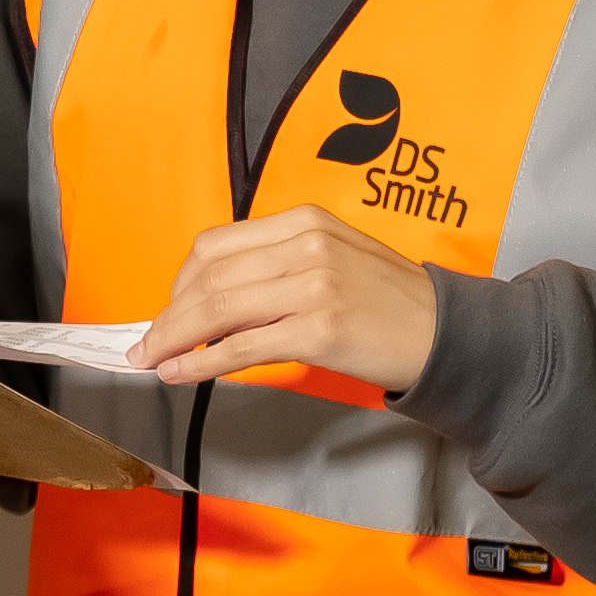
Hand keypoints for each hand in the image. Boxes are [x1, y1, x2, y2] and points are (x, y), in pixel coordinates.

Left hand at [135, 208, 440, 392]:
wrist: (448, 333)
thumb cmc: (388, 302)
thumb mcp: (334, 258)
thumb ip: (275, 265)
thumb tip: (208, 298)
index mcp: (305, 222)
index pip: (216, 246)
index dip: (180, 282)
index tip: (166, 309)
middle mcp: (307, 246)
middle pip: (209, 278)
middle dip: (168, 315)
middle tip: (148, 343)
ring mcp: (314, 287)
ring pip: (217, 311)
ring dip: (173, 339)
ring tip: (153, 359)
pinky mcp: (319, 330)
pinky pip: (241, 347)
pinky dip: (200, 363)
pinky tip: (180, 373)